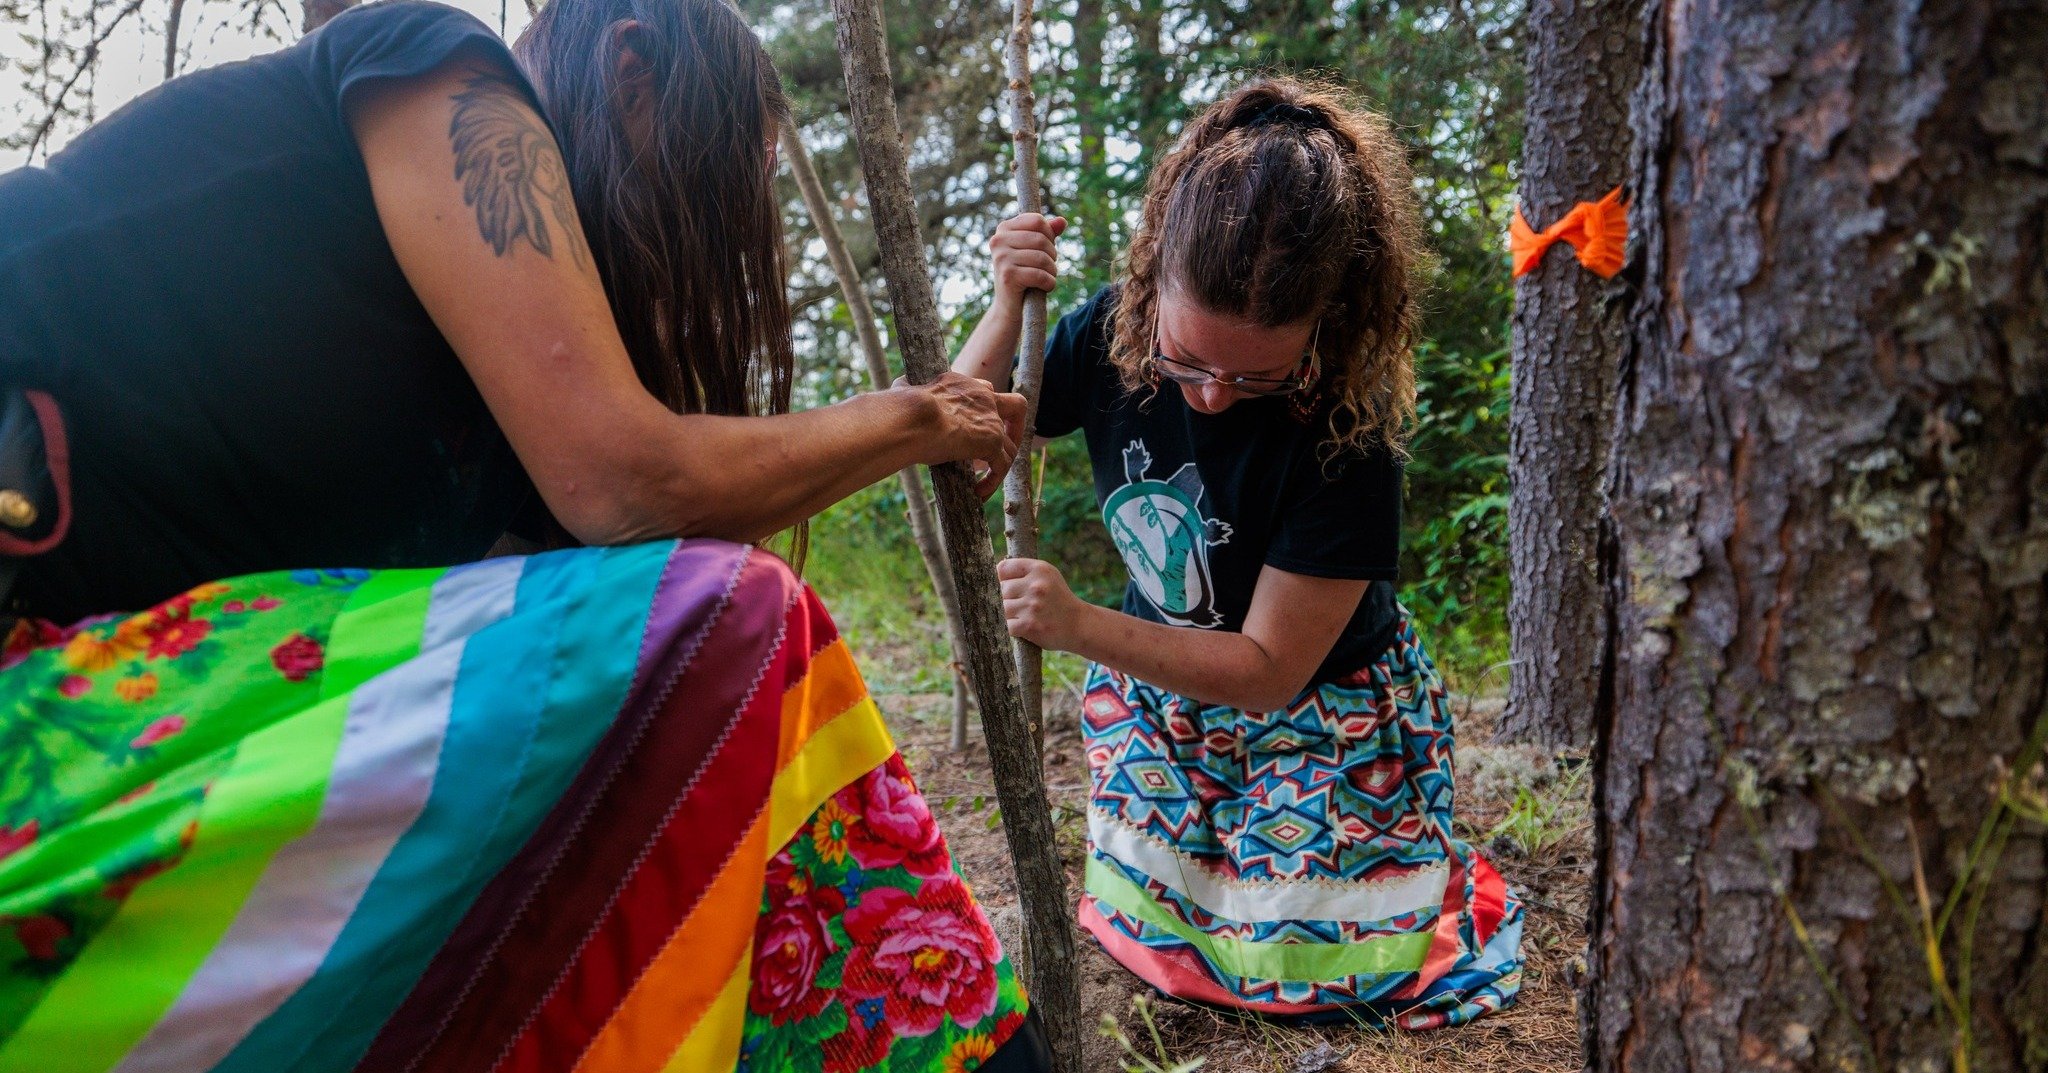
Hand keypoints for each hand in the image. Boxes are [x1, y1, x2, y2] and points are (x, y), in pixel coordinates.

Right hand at [906, 371, 1024, 498]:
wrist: (911, 416)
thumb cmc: (899, 406)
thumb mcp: (903, 389)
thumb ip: (907, 390)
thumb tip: (899, 389)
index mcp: (962, 384)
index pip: (983, 391)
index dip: (981, 410)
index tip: (968, 427)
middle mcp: (983, 397)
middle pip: (1014, 407)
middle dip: (1013, 427)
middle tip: (999, 446)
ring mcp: (991, 419)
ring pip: (1010, 444)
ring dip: (1001, 463)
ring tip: (986, 481)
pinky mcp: (991, 441)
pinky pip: (1002, 466)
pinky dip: (993, 481)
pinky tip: (978, 493)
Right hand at [989, 213, 1065, 309]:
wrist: (1010, 306)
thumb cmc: (1024, 274)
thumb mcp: (1035, 249)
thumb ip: (1048, 233)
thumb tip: (1062, 221)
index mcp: (1004, 229)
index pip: (1037, 221)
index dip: (1050, 235)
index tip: (1045, 249)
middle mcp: (998, 240)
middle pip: (1041, 239)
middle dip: (1052, 255)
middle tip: (1047, 267)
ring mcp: (1001, 258)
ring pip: (1042, 258)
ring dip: (1052, 271)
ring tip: (1046, 277)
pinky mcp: (1007, 276)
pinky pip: (1040, 275)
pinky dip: (1049, 283)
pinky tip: (1044, 287)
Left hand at [998, 557, 1084, 650]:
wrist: (1079, 625)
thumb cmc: (1057, 600)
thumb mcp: (1047, 577)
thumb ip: (1023, 572)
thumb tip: (991, 574)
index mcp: (1039, 569)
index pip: (1002, 568)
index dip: (999, 579)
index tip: (1005, 588)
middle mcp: (1036, 585)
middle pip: (1000, 589)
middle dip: (1003, 598)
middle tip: (1016, 605)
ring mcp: (1032, 606)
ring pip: (1001, 608)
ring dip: (1006, 614)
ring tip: (1018, 616)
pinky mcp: (1029, 625)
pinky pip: (1005, 625)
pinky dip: (1008, 628)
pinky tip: (1018, 627)